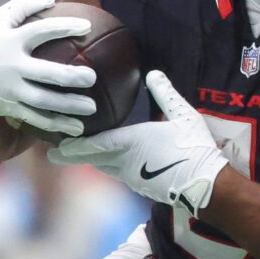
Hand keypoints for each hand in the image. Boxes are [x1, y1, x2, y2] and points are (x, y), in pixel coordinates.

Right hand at [0, 0, 94, 136]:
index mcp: (10, 42)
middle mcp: (11, 67)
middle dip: (71, 76)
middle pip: (47, 73)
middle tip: (92, 78)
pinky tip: (76, 128)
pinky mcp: (9, 107)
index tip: (86, 27)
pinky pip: (35, 118)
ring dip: (69, 106)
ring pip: (44, 101)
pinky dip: (56, 125)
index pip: (41, 31)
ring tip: (92, 108)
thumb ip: (22, 6)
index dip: (64, 27)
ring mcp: (10, 89)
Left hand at [51, 71, 230, 215]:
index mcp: (131, 143)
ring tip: (75, 155)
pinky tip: (107, 163)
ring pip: (104, 168)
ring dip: (89, 161)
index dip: (74, 145)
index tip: (56, 146)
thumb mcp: (182, 115)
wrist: (206, 184)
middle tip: (53, 154)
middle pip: (93, 159)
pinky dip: (106, 167)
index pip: (95, 144)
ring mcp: (132, 177)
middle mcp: (126, 163)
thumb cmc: (194, 148)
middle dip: (72, 156)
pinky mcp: (141, 185)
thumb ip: (165, 94)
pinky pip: (118, 174)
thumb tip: (153, 73)